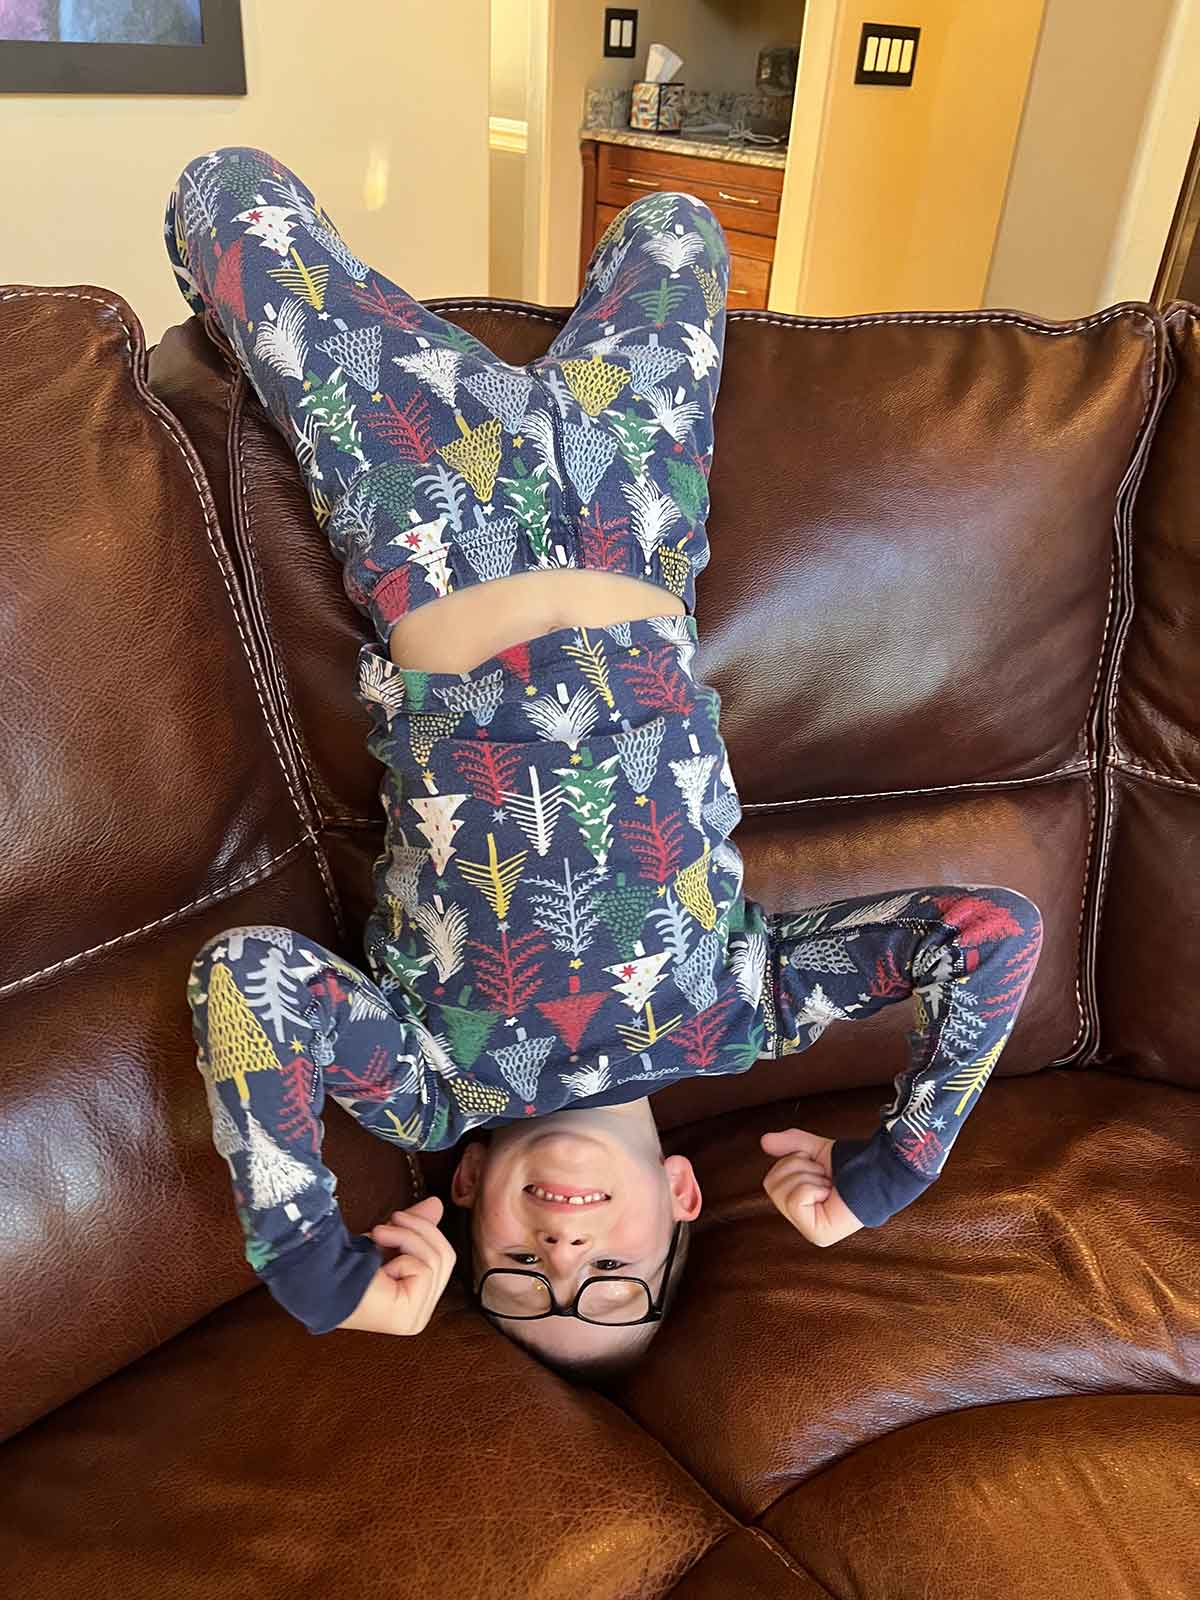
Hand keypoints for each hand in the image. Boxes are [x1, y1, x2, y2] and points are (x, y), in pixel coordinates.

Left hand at [335, 1195, 454, 1334]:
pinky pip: (425, 1270)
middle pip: (446, 1257)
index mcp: (416, 1300)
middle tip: (392, 1220)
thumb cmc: (345, 1263)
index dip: (425, 1232)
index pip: (444, 1259)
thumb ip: (415, 1228)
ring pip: (438, 1260)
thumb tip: (437, 1204)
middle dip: (419, 1230)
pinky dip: (403, 1255)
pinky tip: (380, 1264)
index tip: (398, 1218)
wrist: (319, 1278)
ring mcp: (416, 1319)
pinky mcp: (409, 1317)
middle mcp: (420, 1314)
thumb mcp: (389, 1241)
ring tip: (379, 1234)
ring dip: (407, 1238)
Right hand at [760, 1128, 864, 1248]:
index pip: (770, 1181)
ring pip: (782, 1191)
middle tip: (823, 1175)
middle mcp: (802, 1220)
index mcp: (799, 1205)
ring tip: (829, 1184)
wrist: (876, 1171)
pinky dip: (813, 1188)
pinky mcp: (818, 1234)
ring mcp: (809, 1230)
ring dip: (809, 1177)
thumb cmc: (850, 1165)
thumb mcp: (814, 1151)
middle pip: (771, 1185)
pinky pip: (796, 1201)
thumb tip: (764, 1141)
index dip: (791, 1163)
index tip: (815, 1166)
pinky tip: (829, 1193)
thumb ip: (789, 1146)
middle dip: (798, 1168)